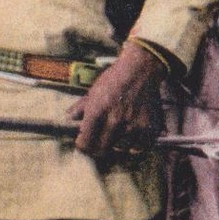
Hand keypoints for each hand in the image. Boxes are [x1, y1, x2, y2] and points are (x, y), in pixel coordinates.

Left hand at [67, 41, 165, 159]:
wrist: (140, 69)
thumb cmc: (114, 79)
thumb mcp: (93, 91)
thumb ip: (80, 108)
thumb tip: (69, 119)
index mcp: (97, 112)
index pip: (85, 143)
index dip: (83, 147)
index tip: (85, 145)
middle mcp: (114, 121)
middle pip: (102, 151)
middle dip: (98, 150)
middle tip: (99, 145)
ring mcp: (133, 126)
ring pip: (121, 150)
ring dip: (118, 146)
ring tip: (117, 136)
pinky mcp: (149, 128)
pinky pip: (140, 148)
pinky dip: (135, 145)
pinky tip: (132, 136)